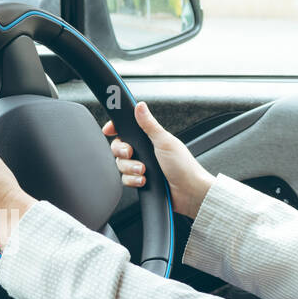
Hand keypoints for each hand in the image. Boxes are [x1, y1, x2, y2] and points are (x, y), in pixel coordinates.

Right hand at [102, 100, 214, 218]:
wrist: (188, 192)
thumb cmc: (183, 166)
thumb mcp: (164, 141)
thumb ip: (149, 125)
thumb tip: (140, 106)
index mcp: (150, 138)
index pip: (126, 129)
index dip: (115, 128)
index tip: (109, 130)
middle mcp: (144, 151)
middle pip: (119, 148)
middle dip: (122, 152)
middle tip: (131, 153)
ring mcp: (141, 166)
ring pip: (120, 165)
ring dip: (130, 168)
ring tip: (143, 170)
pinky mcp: (140, 180)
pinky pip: (125, 179)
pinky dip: (133, 180)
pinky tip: (144, 180)